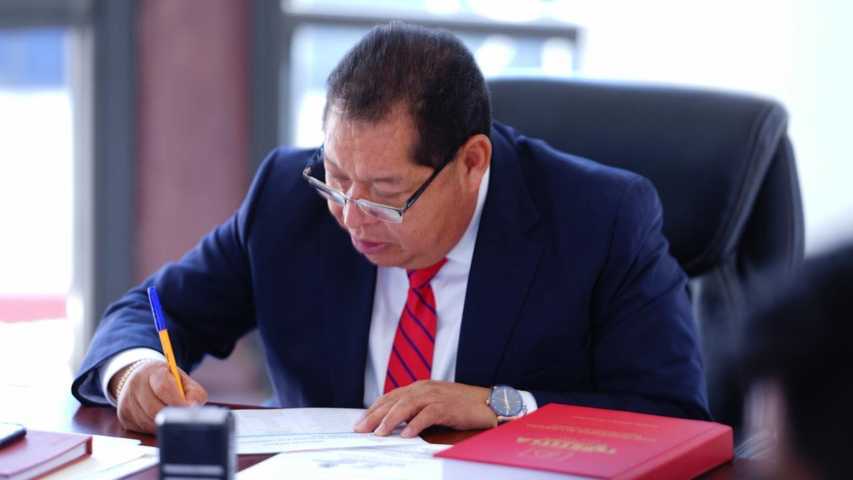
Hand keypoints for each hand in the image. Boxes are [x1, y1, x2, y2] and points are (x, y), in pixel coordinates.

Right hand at [110, 360, 207, 433]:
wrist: (141, 379)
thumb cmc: (167, 381)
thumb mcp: (183, 380)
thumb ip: (193, 393)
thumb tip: (193, 408)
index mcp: (153, 372)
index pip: (164, 388)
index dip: (177, 401)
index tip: (188, 410)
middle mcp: (136, 385)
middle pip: (154, 408)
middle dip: (170, 416)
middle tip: (181, 418)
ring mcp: (127, 401)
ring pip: (148, 421)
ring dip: (163, 424)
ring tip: (170, 417)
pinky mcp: (124, 416)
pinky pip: (142, 429)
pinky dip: (154, 428)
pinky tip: (159, 420)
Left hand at [354, 380, 495, 437]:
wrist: (488, 402)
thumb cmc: (461, 405)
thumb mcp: (434, 405)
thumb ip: (415, 410)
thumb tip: (394, 424)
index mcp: (420, 387)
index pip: (391, 397)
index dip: (374, 409)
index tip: (361, 421)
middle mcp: (425, 388)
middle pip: (394, 400)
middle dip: (375, 415)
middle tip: (361, 429)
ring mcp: (436, 396)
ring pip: (407, 405)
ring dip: (391, 420)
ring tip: (379, 432)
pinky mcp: (447, 406)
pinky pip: (428, 414)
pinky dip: (415, 424)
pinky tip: (406, 434)